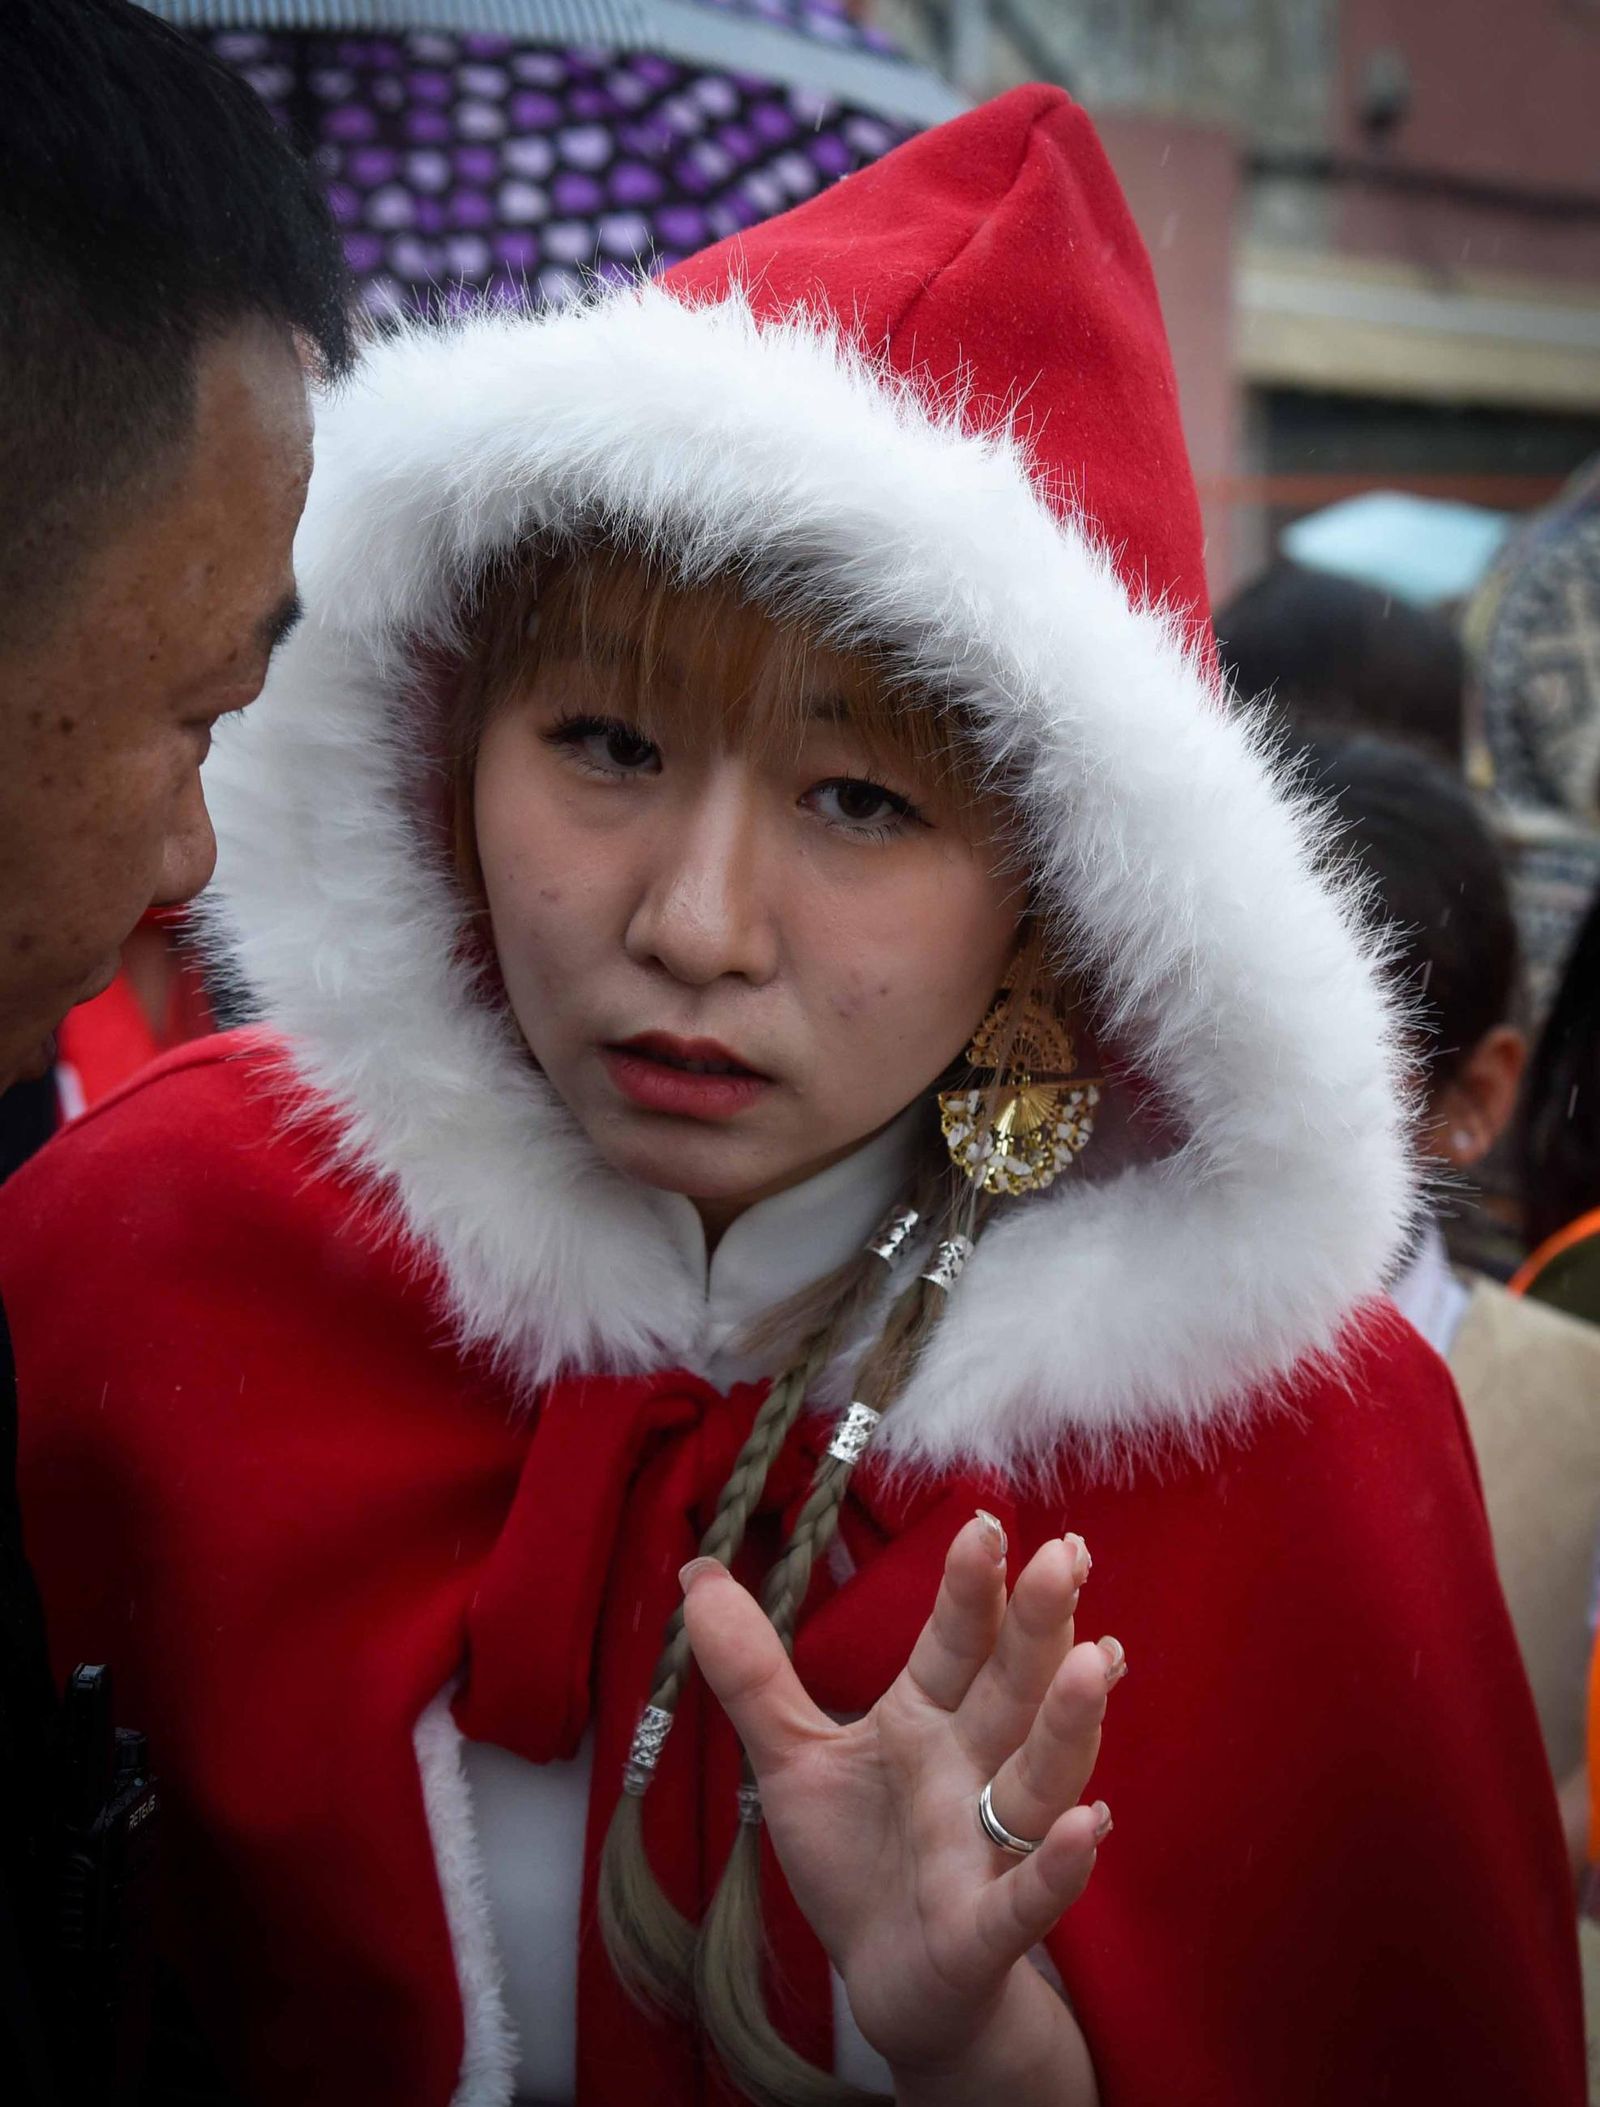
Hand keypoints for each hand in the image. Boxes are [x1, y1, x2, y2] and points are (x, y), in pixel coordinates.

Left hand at [680, 1514, 1119, 2093]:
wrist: (885, 1986)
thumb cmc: (855, 1859)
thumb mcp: (791, 1757)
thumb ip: (752, 1670)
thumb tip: (695, 1572)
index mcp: (929, 1720)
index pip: (955, 1642)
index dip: (971, 1587)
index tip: (985, 1520)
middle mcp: (971, 1770)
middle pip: (1012, 1688)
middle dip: (1038, 1624)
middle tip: (1064, 1556)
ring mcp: (988, 1848)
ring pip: (1039, 1776)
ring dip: (1069, 1722)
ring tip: (1096, 1659)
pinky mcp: (986, 1929)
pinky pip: (1030, 1896)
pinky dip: (1059, 1866)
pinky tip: (1088, 1825)